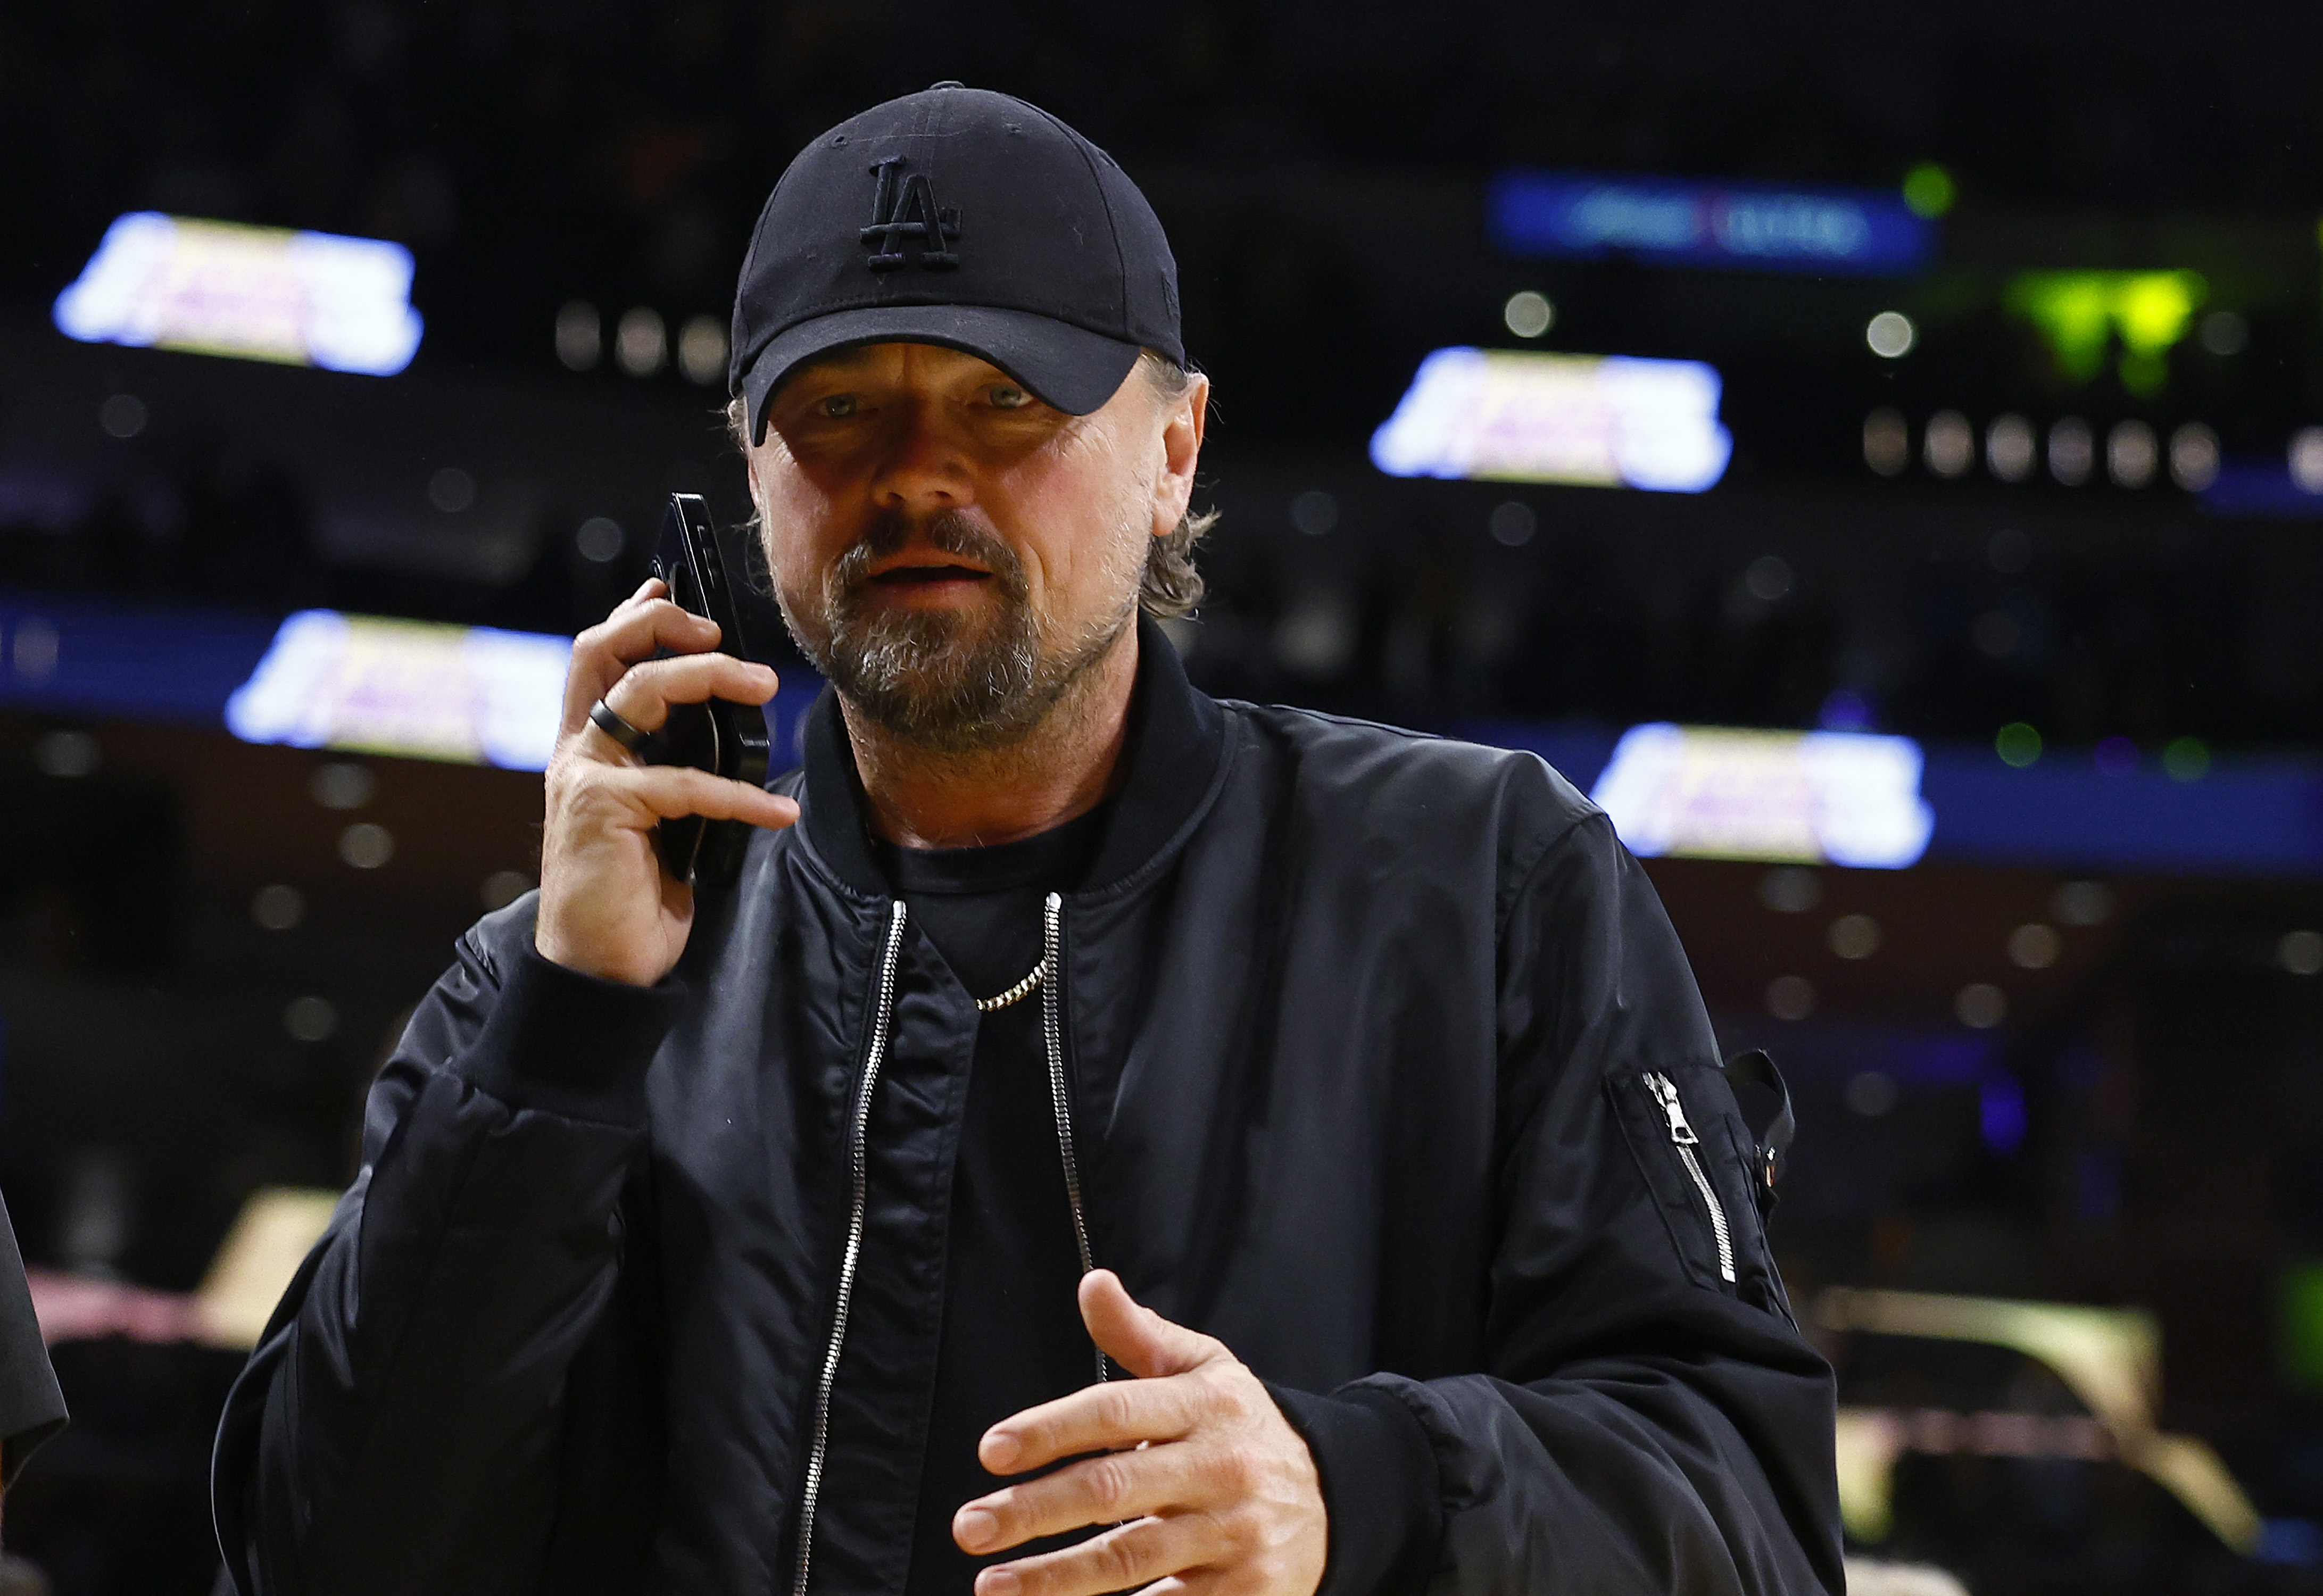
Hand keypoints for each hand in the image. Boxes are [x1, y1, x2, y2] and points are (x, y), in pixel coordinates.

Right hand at [535, 579, 798, 985]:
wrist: (599, 965)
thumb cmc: (633, 892)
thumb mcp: (659, 817)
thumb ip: (673, 767)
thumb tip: (731, 727)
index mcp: (587, 747)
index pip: (597, 658)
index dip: (632, 618)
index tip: (670, 592)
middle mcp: (577, 751)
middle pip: (604, 652)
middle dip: (663, 625)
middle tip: (722, 633)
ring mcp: (585, 776)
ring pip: (643, 693)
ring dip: (710, 678)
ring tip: (765, 688)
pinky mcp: (604, 809)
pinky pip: (686, 783)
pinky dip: (741, 795)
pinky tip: (780, 812)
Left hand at [952, 1270, 1326, 1595]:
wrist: (1336, 1498)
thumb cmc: (1241, 1428)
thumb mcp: (1204, 1370)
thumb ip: (1140, 1334)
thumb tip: (1092, 1283)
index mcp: (1207, 1405)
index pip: (1117, 1410)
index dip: (1051, 1428)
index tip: (991, 1450)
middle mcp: (1222, 1467)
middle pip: (1112, 1489)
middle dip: (1034, 1510)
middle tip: (970, 1526)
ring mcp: (1235, 1534)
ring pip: (1130, 1558)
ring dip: (1054, 1579)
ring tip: (991, 1586)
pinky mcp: (1247, 1592)